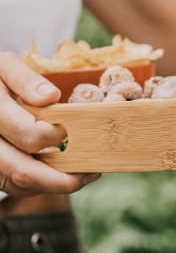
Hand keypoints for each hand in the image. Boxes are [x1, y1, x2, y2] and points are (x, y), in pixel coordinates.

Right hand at [0, 52, 99, 197]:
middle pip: (22, 170)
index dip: (58, 136)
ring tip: (86, 175)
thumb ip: (25, 80)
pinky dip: (42, 185)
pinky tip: (66, 174)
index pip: (30, 134)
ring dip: (55, 185)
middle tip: (91, 171)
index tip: (80, 129)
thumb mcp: (4, 66)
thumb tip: (51, 97)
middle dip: (61, 177)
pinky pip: (15, 186)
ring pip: (19, 183)